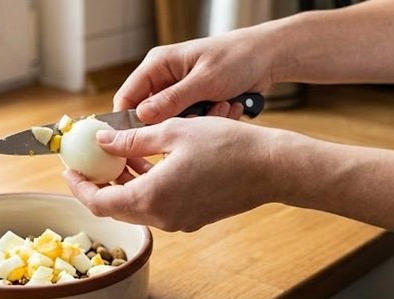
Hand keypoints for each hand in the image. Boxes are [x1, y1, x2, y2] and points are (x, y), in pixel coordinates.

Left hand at [62, 118, 284, 231]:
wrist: (272, 168)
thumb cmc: (226, 146)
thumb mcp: (173, 132)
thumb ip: (132, 141)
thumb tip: (102, 142)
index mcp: (150, 198)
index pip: (99, 202)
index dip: (80, 187)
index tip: (70, 170)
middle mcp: (162, 217)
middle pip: (117, 207)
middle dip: (101, 184)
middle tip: (92, 161)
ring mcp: (179, 221)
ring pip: (138, 207)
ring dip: (125, 184)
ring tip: (122, 154)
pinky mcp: (194, 218)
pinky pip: (159, 206)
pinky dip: (147, 188)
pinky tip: (151, 163)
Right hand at [114, 28, 275, 122]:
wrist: (267, 57)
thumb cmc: (236, 59)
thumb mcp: (205, 80)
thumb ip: (173, 99)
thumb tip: (142, 117)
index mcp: (158, 65)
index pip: (127, 97)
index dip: (126, 122)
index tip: (134, 145)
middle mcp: (164, 79)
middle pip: (148, 115)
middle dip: (169, 125)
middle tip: (192, 125)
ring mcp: (179, 93)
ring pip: (171, 122)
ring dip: (194, 123)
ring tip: (219, 107)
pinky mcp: (194, 104)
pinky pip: (190, 123)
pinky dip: (206, 122)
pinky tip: (227, 107)